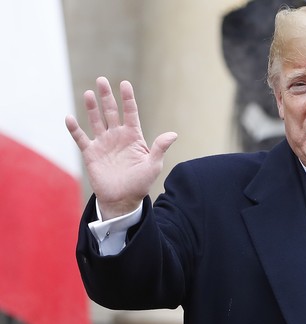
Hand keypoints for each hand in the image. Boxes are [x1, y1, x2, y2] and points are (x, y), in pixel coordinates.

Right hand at [65, 77, 176, 219]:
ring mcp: (103, 143)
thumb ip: (160, 148)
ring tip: (88, 93)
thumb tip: (173, 134)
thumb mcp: (153, 165)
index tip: (124, 83)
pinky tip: (70, 118)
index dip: (127, 98)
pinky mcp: (91, 153)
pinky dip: (75, 129)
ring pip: (96, 121)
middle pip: (111, 112)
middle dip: (106, 96)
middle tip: (101, 79)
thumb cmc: (141, 182)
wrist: (123, 199)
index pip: (130, 112)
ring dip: (92, 108)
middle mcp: (117, 136)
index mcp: (133, 136)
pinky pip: (81, 139)